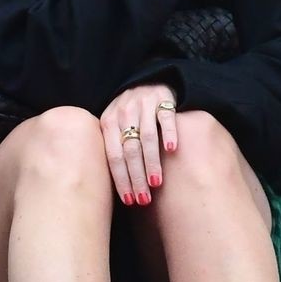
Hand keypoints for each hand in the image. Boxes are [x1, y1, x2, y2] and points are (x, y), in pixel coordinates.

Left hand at [99, 83, 180, 207]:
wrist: (147, 81)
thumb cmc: (130, 114)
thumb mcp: (115, 126)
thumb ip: (112, 147)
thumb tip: (108, 187)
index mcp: (108, 122)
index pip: (113, 155)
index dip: (120, 179)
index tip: (128, 200)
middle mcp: (124, 112)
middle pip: (129, 150)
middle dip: (135, 176)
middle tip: (143, 198)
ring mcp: (143, 104)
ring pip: (147, 137)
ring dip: (151, 162)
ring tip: (156, 183)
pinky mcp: (163, 98)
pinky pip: (166, 117)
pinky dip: (169, 133)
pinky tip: (172, 150)